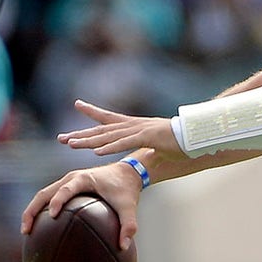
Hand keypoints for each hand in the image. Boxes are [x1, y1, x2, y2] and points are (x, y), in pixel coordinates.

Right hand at [20, 160, 142, 251]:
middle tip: (26, 230)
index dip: (57, 201)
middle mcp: (70, 178)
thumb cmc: (126, 189)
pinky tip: (39, 230)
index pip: (65, 189)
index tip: (52, 215)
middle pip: (44, 193)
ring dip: (32, 211)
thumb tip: (123, 247)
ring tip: (26, 232)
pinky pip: (49, 199)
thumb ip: (128, 225)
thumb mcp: (129, 206)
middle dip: (32, 210)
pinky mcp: (66, 188)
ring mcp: (66, 182)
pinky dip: (40, 212)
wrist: (126, 172)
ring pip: (42, 195)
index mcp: (83, 178)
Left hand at [57, 100, 185, 160]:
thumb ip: (150, 150)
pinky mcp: (149, 136)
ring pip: (109, 136)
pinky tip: (96, 151)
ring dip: (88, 141)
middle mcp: (134, 125)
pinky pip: (125, 142)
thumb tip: (146, 158)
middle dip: (80, 134)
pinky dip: (110, 147)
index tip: (77, 104)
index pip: (110, 117)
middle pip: (102, 130)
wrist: (200, 134)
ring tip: (70, 144)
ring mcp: (141, 129)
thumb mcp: (161, 147)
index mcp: (136, 126)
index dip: (93, 111)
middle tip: (61, 138)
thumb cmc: (182, 142)